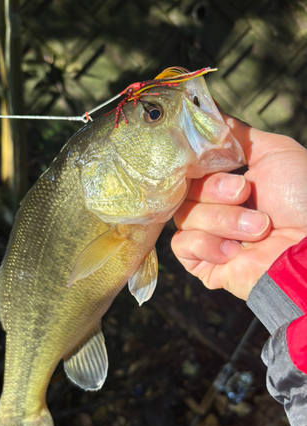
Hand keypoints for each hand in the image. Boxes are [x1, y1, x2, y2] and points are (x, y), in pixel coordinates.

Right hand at [171, 115, 306, 299]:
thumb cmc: (303, 198)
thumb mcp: (275, 152)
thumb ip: (237, 135)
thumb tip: (210, 111)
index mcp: (227, 183)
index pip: (189, 169)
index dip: (192, 163)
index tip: (202, 159)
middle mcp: (215, 208)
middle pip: (183, 191)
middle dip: (214, 191)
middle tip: (246, 193)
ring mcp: (209, 237)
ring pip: (184, 217)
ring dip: (223, 220)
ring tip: (259, 227)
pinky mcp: (204, 264)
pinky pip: (182, 245)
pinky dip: (207, 244)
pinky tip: (236, 250)